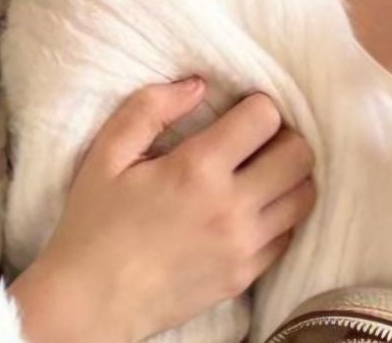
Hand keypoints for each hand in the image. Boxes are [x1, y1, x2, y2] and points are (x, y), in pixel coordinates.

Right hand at [12, 81, 315, 342]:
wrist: (88, 306)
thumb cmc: (93, 226)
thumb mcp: (107, 155)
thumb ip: (150, 108)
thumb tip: (198, 85)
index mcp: (197, 169)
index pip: (266, 117)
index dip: (256, 106)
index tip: (240, 113)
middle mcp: (230, 208)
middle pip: (299, 153)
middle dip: (284, 137)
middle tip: (259, 140)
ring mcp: (241, 247)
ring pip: (304, 195)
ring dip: (290, 176)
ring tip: (263, 172)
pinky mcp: (243, 277)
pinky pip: (289, 234)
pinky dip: (282, 216)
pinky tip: (255, 209)